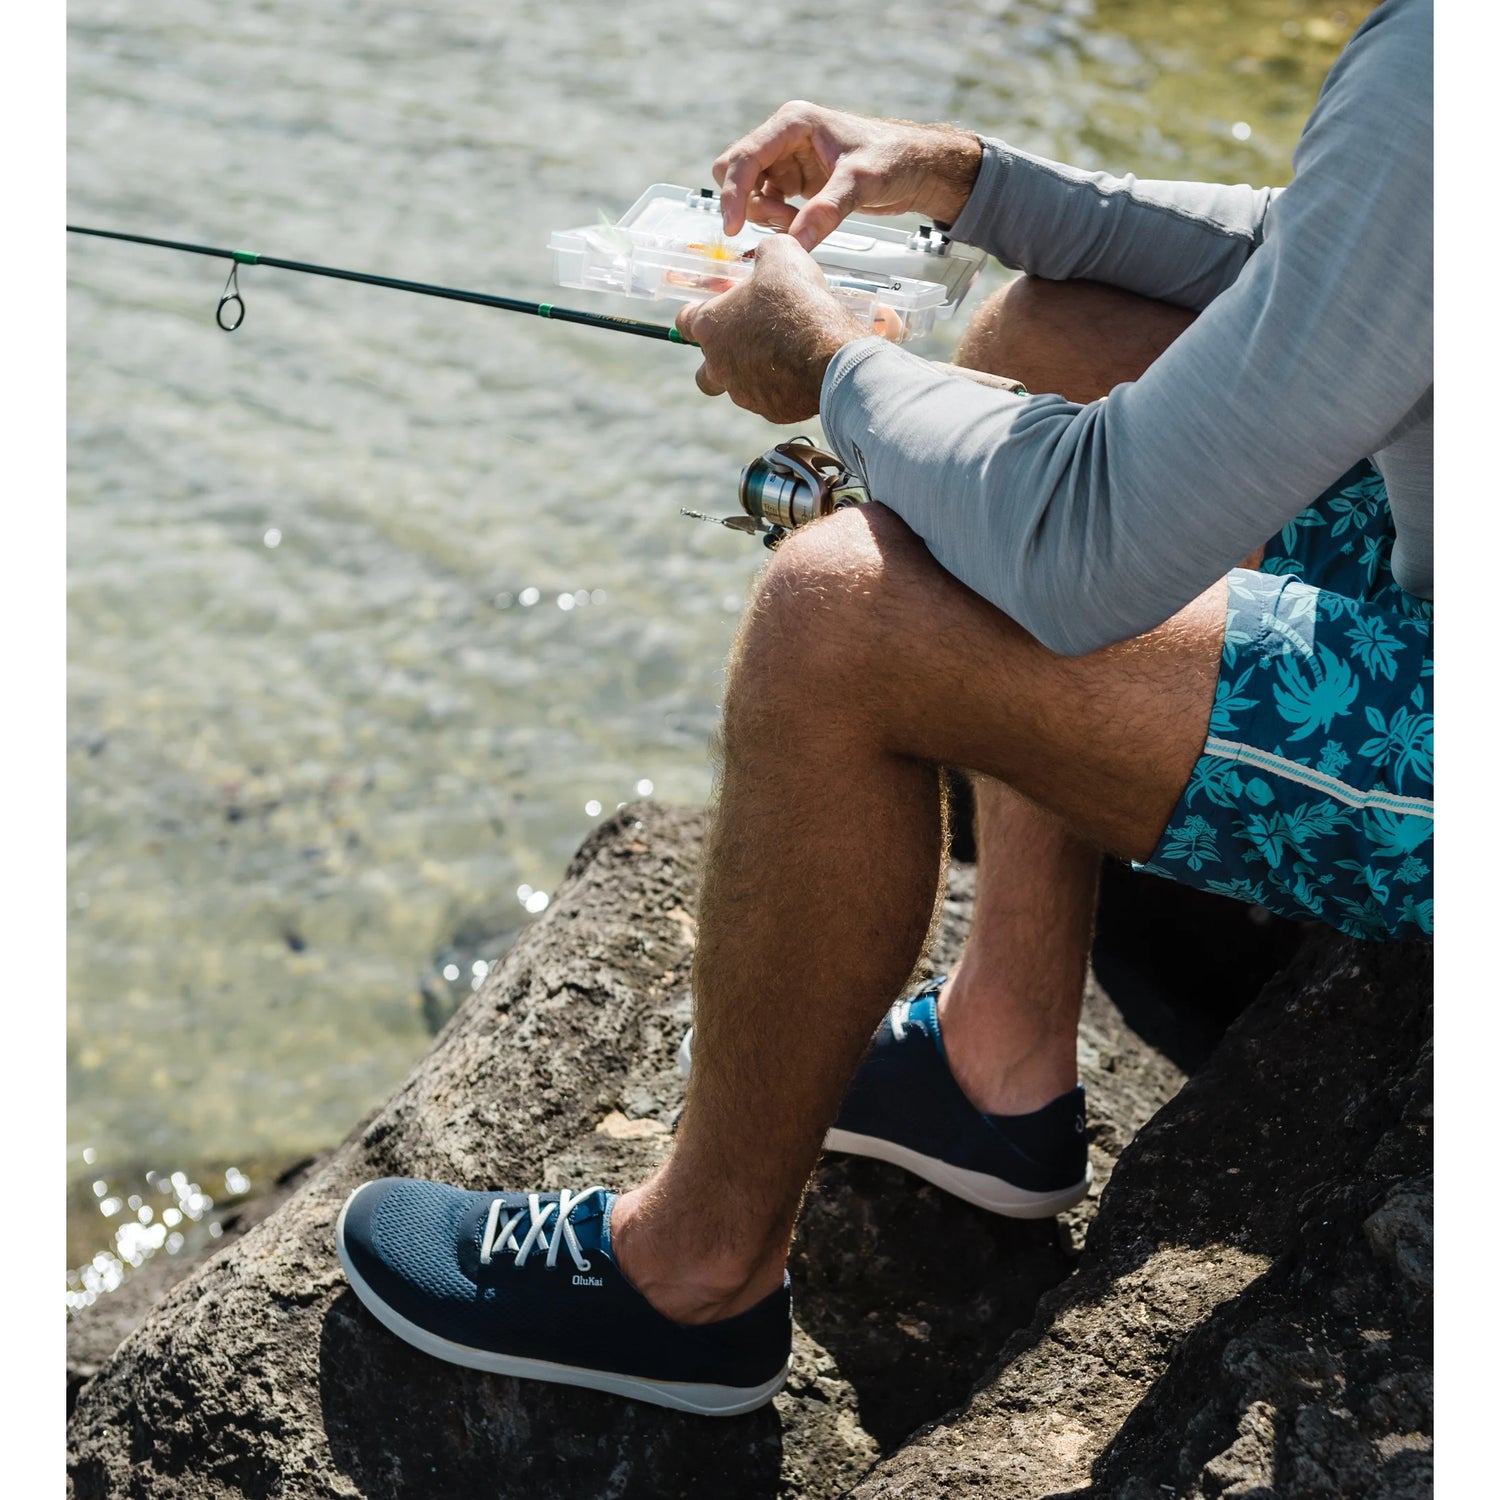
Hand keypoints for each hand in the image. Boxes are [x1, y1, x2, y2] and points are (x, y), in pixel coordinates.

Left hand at [674, 235, 868, 423]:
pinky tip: (800, 371)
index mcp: (712, 327)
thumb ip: (763, 254)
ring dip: (752, 374)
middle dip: (719, 360)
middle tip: (744, 344)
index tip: (710, 310)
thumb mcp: (780, 254)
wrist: (831, 352)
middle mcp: (719, 365)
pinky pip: (770, 400)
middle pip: (705, 372)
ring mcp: (744, 392)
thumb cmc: (798, 303)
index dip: (696, 314)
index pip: (684, 323)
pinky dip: (781, 388)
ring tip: (781, 355)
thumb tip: (766, 256)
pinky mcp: (771, 411)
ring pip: (738, 388)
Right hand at [714, 100, 981, 249]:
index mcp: (793, 123)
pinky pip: (767, 203)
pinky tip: (802, 226)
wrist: (916, 167)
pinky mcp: (795, 180)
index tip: (733, 228)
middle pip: (736, 171)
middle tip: (784, 223)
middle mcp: (784, 137)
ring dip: (766, 215)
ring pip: (750, 192)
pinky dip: (777, 220)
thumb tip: (795, 244)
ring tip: (800, 225)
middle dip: (750, 203)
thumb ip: (828, 211)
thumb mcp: (862, 182)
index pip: (744, 156)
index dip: (733, 192)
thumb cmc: (894, 160)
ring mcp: (787, 159)